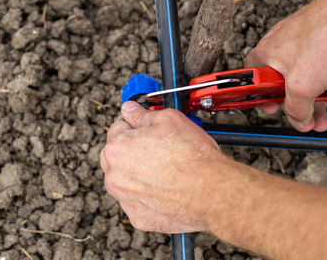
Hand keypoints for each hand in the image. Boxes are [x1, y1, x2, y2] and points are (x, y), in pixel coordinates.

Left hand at [100, 101, 229, 232]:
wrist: (212, 191)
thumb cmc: (193, 156)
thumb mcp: (168, 119)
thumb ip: (142, 114)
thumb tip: (130, 109)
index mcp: (117, 148)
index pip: (117, 128)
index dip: (134, 123)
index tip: (144, 125)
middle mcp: (115, 176)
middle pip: (116, 156)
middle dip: (132, 148)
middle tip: (157, 146)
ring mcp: (125, 199)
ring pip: (126, 180)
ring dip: (137, 173)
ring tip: (164, 168)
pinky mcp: (138, 217)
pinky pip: (137, 201)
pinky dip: (147, 194)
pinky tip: (166, 187)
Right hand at [245, 0, 326, 131]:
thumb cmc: (326, 37)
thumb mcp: (303, 86)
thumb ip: (296, 109)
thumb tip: (299, 120)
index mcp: (266, 54)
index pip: (253, 80)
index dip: (261, 98)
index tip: (271, 109)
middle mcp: (280, 46)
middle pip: (282, 83)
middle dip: (297, 105)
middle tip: (305, 117)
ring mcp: (302, 42)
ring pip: (304, 76)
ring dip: (315, 98)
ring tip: (325, 114)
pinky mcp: (321, 40)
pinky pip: (320, 67)